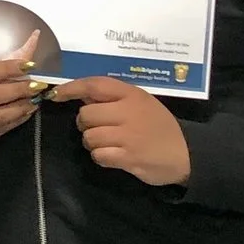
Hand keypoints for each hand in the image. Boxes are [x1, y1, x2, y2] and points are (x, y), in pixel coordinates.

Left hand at [51, 75, 191, 185]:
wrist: (188, 154)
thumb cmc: (160, 126)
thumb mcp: (142, 103)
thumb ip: (113, 98)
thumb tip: (81, 94)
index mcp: (132, 95)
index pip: (94, 85)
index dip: (71, 88)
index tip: (55, 94)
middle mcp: (128, 112)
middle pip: (85, 115)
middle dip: (86, 124)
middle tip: (99, 128)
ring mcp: (128, 136)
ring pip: (89, 137)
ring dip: (94, 142)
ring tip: (110, 143)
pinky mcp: (128, 157)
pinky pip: (98, 155)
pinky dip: (102, 157)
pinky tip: (115, 155)